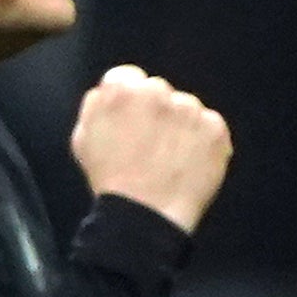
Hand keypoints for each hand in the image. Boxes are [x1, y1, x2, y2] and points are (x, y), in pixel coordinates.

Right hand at [70, 65, 232, 234]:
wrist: (144, 217)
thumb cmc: (111, 182)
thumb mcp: (82, 138)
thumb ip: (96, 104)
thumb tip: (109, 91)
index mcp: (121, 90)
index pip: (129, 78)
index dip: (129, 102)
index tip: (131, 123)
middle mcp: (158, 91)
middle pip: (159, 91)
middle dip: (156, 112)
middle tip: (149, 146)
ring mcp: (190, 109)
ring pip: (186, 108)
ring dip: (180, 127)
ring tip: (169, 160)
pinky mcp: (214, 129)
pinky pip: (210, 127)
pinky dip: (202, 143)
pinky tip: (187, 164)